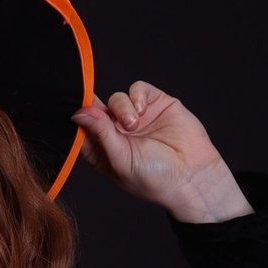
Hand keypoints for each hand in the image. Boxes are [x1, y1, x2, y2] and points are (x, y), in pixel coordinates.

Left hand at [70, 81, 251, 224]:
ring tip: (134, 125)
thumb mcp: (120, 159)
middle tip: (103, 114)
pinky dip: (137, 96)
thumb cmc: (154, 178)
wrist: (191, 175)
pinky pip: (137, 89)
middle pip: (96, 110)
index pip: (83, 130)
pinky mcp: (155, 104)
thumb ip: (100, 133)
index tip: (76, 110)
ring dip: (121, 108)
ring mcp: (136, 118)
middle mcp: (117, 134)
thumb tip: (78, 112)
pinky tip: (142, 111)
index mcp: (103, 152)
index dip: (79, 119)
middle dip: (97, 108)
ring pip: (116, 98)